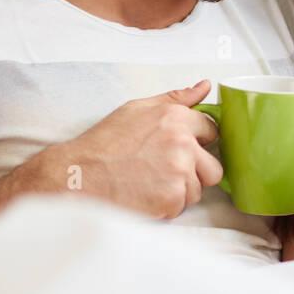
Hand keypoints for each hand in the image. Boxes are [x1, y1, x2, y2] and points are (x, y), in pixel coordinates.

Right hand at [66, 79, 223, 218]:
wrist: (79, 175)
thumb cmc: (105, 143)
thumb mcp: (138, 109)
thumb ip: (176, 99)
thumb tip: (204, 87)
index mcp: (176, 119)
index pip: (212, 131)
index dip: (198, 142)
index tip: (181, 148)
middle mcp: (183, 145)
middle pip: (213, 168)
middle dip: (196, 172)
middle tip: (165, 170)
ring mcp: (179, 174)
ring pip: (197, 190)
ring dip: (179, 190)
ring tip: (149, 182)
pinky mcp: (172, 200)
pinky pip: (181, 207)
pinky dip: (165, 206)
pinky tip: (144, 194)